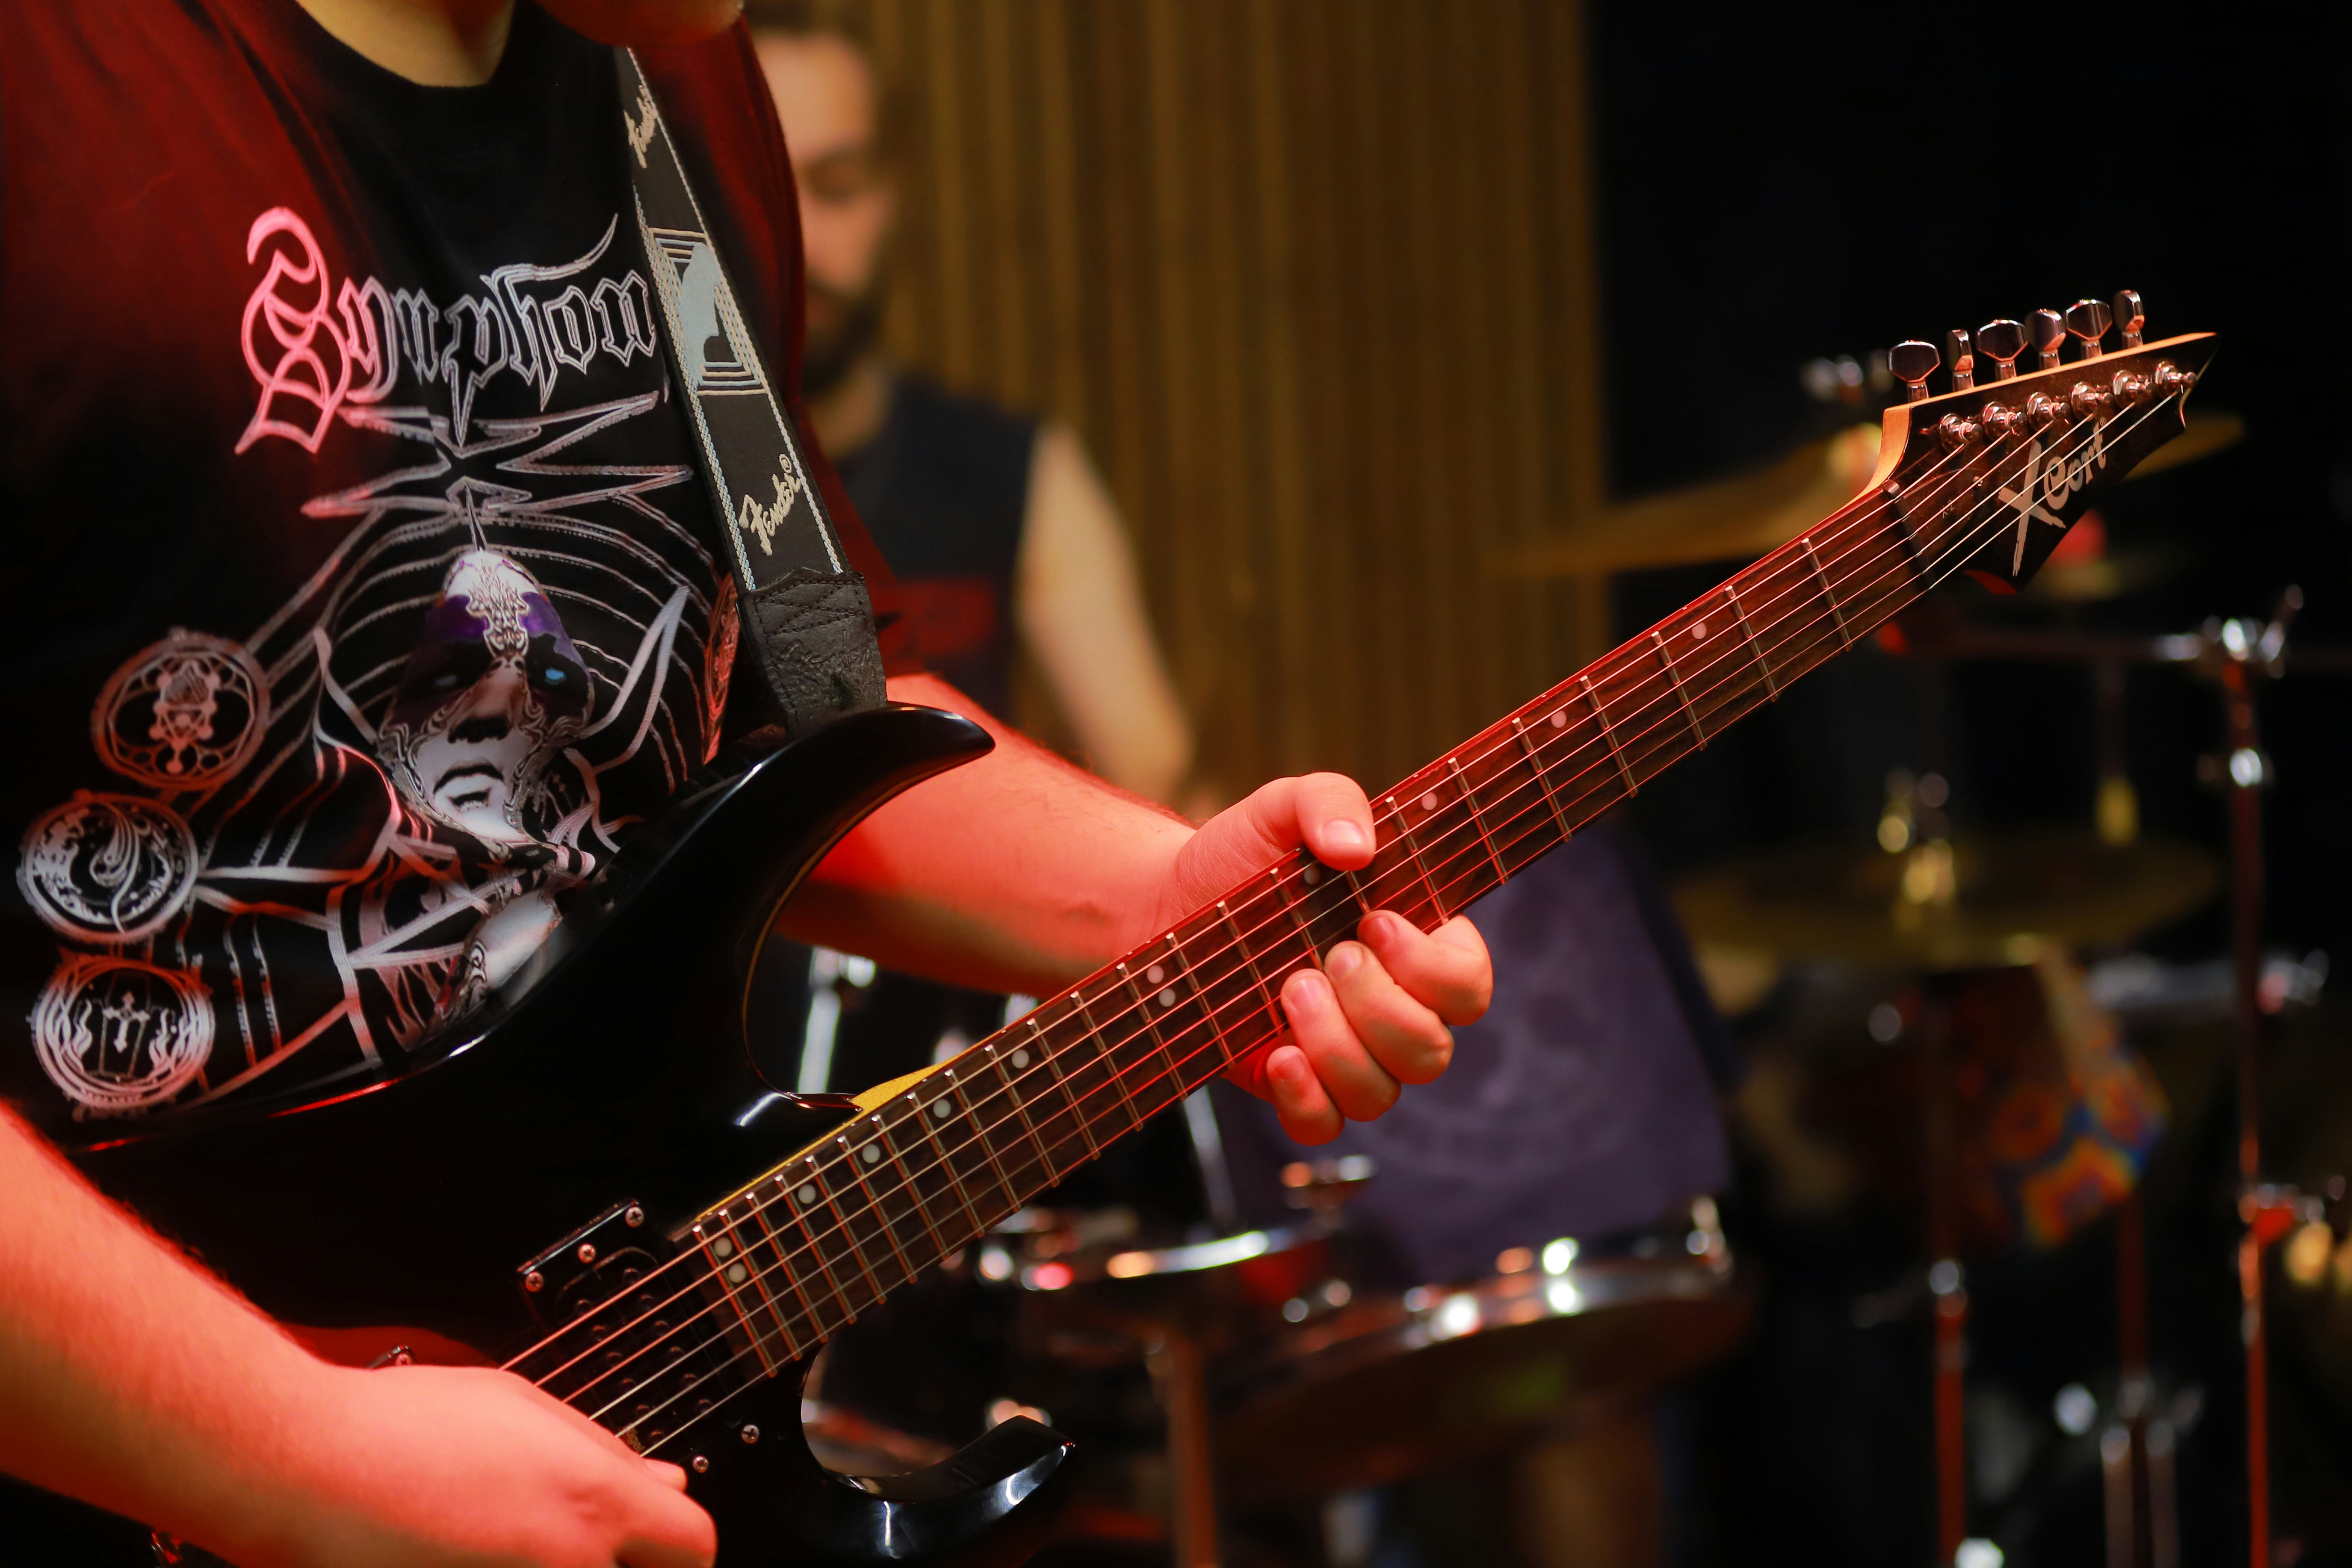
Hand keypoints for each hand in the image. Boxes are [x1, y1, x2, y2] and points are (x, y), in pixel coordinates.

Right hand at [226, 1363, 713, 1567]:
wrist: (298, 1468)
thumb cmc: (397, 1428)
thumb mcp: (522, 1408)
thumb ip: (603, 1454)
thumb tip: (664, 1482)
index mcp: (595, 1501)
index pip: (693, 1545)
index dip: (675, 1544)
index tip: (654, 1544)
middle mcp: (568, 1563)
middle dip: (619, 1564)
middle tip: (574, 1544)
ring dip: (555, 1563)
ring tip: (497, 1539)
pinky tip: (462, 1549)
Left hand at [1158, 774, 1492, 1143]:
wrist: (1164, 905)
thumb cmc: (1238, 858)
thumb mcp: (1281, 809)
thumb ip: (1328, 802)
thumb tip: (1357, 846)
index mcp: (1412, 948)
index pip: (1468, 984)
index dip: (1434, 967)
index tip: (1374, 922)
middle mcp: (1391, 1009)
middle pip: (1432, 1049)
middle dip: (1379, 1007)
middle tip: (1325, 957)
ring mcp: (1345, 1054)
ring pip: (1382, 1092)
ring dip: (1338, 1047)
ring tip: (1287, 990)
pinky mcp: (1294, 1085)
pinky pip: (1325, 1125)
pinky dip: (1306, 1098)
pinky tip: (1275, 1054)